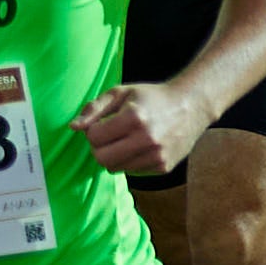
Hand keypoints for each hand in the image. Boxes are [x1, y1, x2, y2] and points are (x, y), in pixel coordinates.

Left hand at [77, 80, 212, 177]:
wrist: (192, 105)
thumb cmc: (151, 97)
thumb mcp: (120, 93)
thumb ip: (94, 109)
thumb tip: (73, 127)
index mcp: (135, 119)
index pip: (94, 138)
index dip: (93, 131)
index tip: (103, 123)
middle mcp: (147, 140)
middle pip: (102, 158)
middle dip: (98, 148)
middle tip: (108, 136)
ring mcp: (158, 156)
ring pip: (115, 168)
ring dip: (113, 156)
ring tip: (125, 140)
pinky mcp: (164, 167)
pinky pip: (132, 171)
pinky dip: (129, 161)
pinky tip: (139, 146)